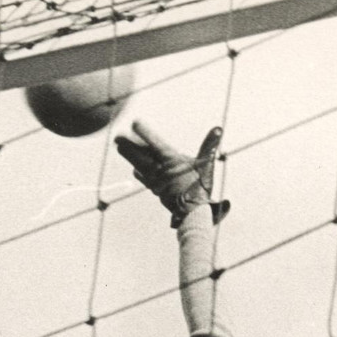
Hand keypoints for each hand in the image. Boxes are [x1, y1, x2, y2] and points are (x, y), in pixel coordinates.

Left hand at [115, 120, 229, 226]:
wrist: (192, 213)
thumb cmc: (200, 188)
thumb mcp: (206, 165)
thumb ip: (209, 145)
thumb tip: (218, 129)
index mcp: (171, 160)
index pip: (154, 143)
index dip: (144, 132)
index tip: (134, 123)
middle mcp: (160, 169)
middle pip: (139, 154)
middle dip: (128, 145)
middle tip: (117, 137)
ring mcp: (156, 180)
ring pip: (138, 165)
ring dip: (129, 156)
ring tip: (119, 147)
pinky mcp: (156, 190)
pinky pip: (143, 178)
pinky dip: (138, 171)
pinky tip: (134, 168)